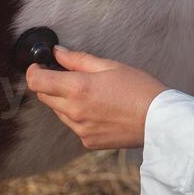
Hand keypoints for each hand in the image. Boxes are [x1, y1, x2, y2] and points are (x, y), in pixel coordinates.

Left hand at [25, 47, 167, 149]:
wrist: (159, 120)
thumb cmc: (139, 88)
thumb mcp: (110, 65)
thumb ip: (78, 59)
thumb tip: (58, 53)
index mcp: (78, 88)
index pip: (36, 81)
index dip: (33, 71)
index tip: (40, 65)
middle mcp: (74, 111)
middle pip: (44, 96)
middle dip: (50, 84)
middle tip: (67, 75)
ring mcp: (80, 129)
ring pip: (59, 111)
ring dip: (65, 100)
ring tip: (91, 93)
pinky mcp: (88, 141)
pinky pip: (74, 125)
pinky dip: (79, 116)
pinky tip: (100, 109)